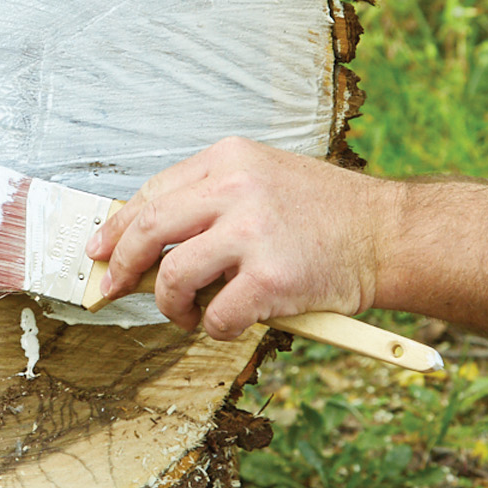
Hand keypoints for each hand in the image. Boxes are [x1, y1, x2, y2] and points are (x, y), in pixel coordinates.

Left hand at [84, 137, 385, 339]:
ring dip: (170, 305)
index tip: (99, 249)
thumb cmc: (323, 213)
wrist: (387, 234)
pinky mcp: (271, 278)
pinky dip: (215, 328)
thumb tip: (142, 238)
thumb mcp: (261, 178)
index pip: (152, 194)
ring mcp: (253, 232)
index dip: (117, 227)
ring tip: (188, 313)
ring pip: (173, 276)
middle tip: (112, 288)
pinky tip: (229, 323)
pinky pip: (217, 316)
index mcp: (228, 159)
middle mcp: (236, 188)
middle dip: (120, 265)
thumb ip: (208, 199)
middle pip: (149, 230)